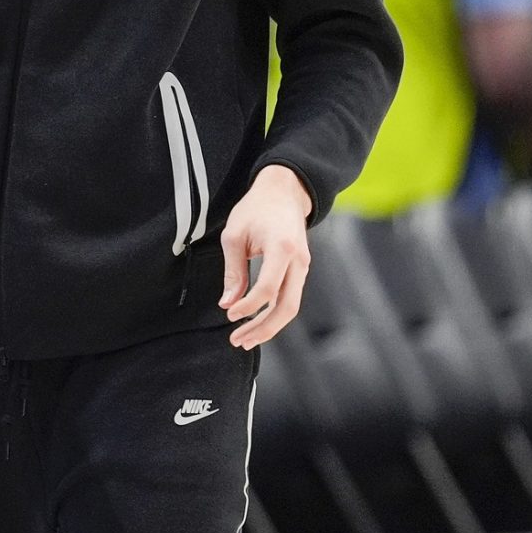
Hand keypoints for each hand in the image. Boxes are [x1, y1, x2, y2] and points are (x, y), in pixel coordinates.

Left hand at [220, 164, 313, 349]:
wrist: (283, 191)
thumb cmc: (255, 209)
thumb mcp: (235, 234)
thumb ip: (233, 271)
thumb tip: (228, 303)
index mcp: (281, 247)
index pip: (268, 288)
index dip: (249, 307)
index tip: (229, 314)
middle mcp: (298, 260)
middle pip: (287, 306)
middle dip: (263, 328)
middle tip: (238, 341)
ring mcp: (303, 266)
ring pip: (291, 307)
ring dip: (269, 326)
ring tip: (244, 339)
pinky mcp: (300, 270)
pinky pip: (290, 298)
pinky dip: (274, 313)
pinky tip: (256, 323)